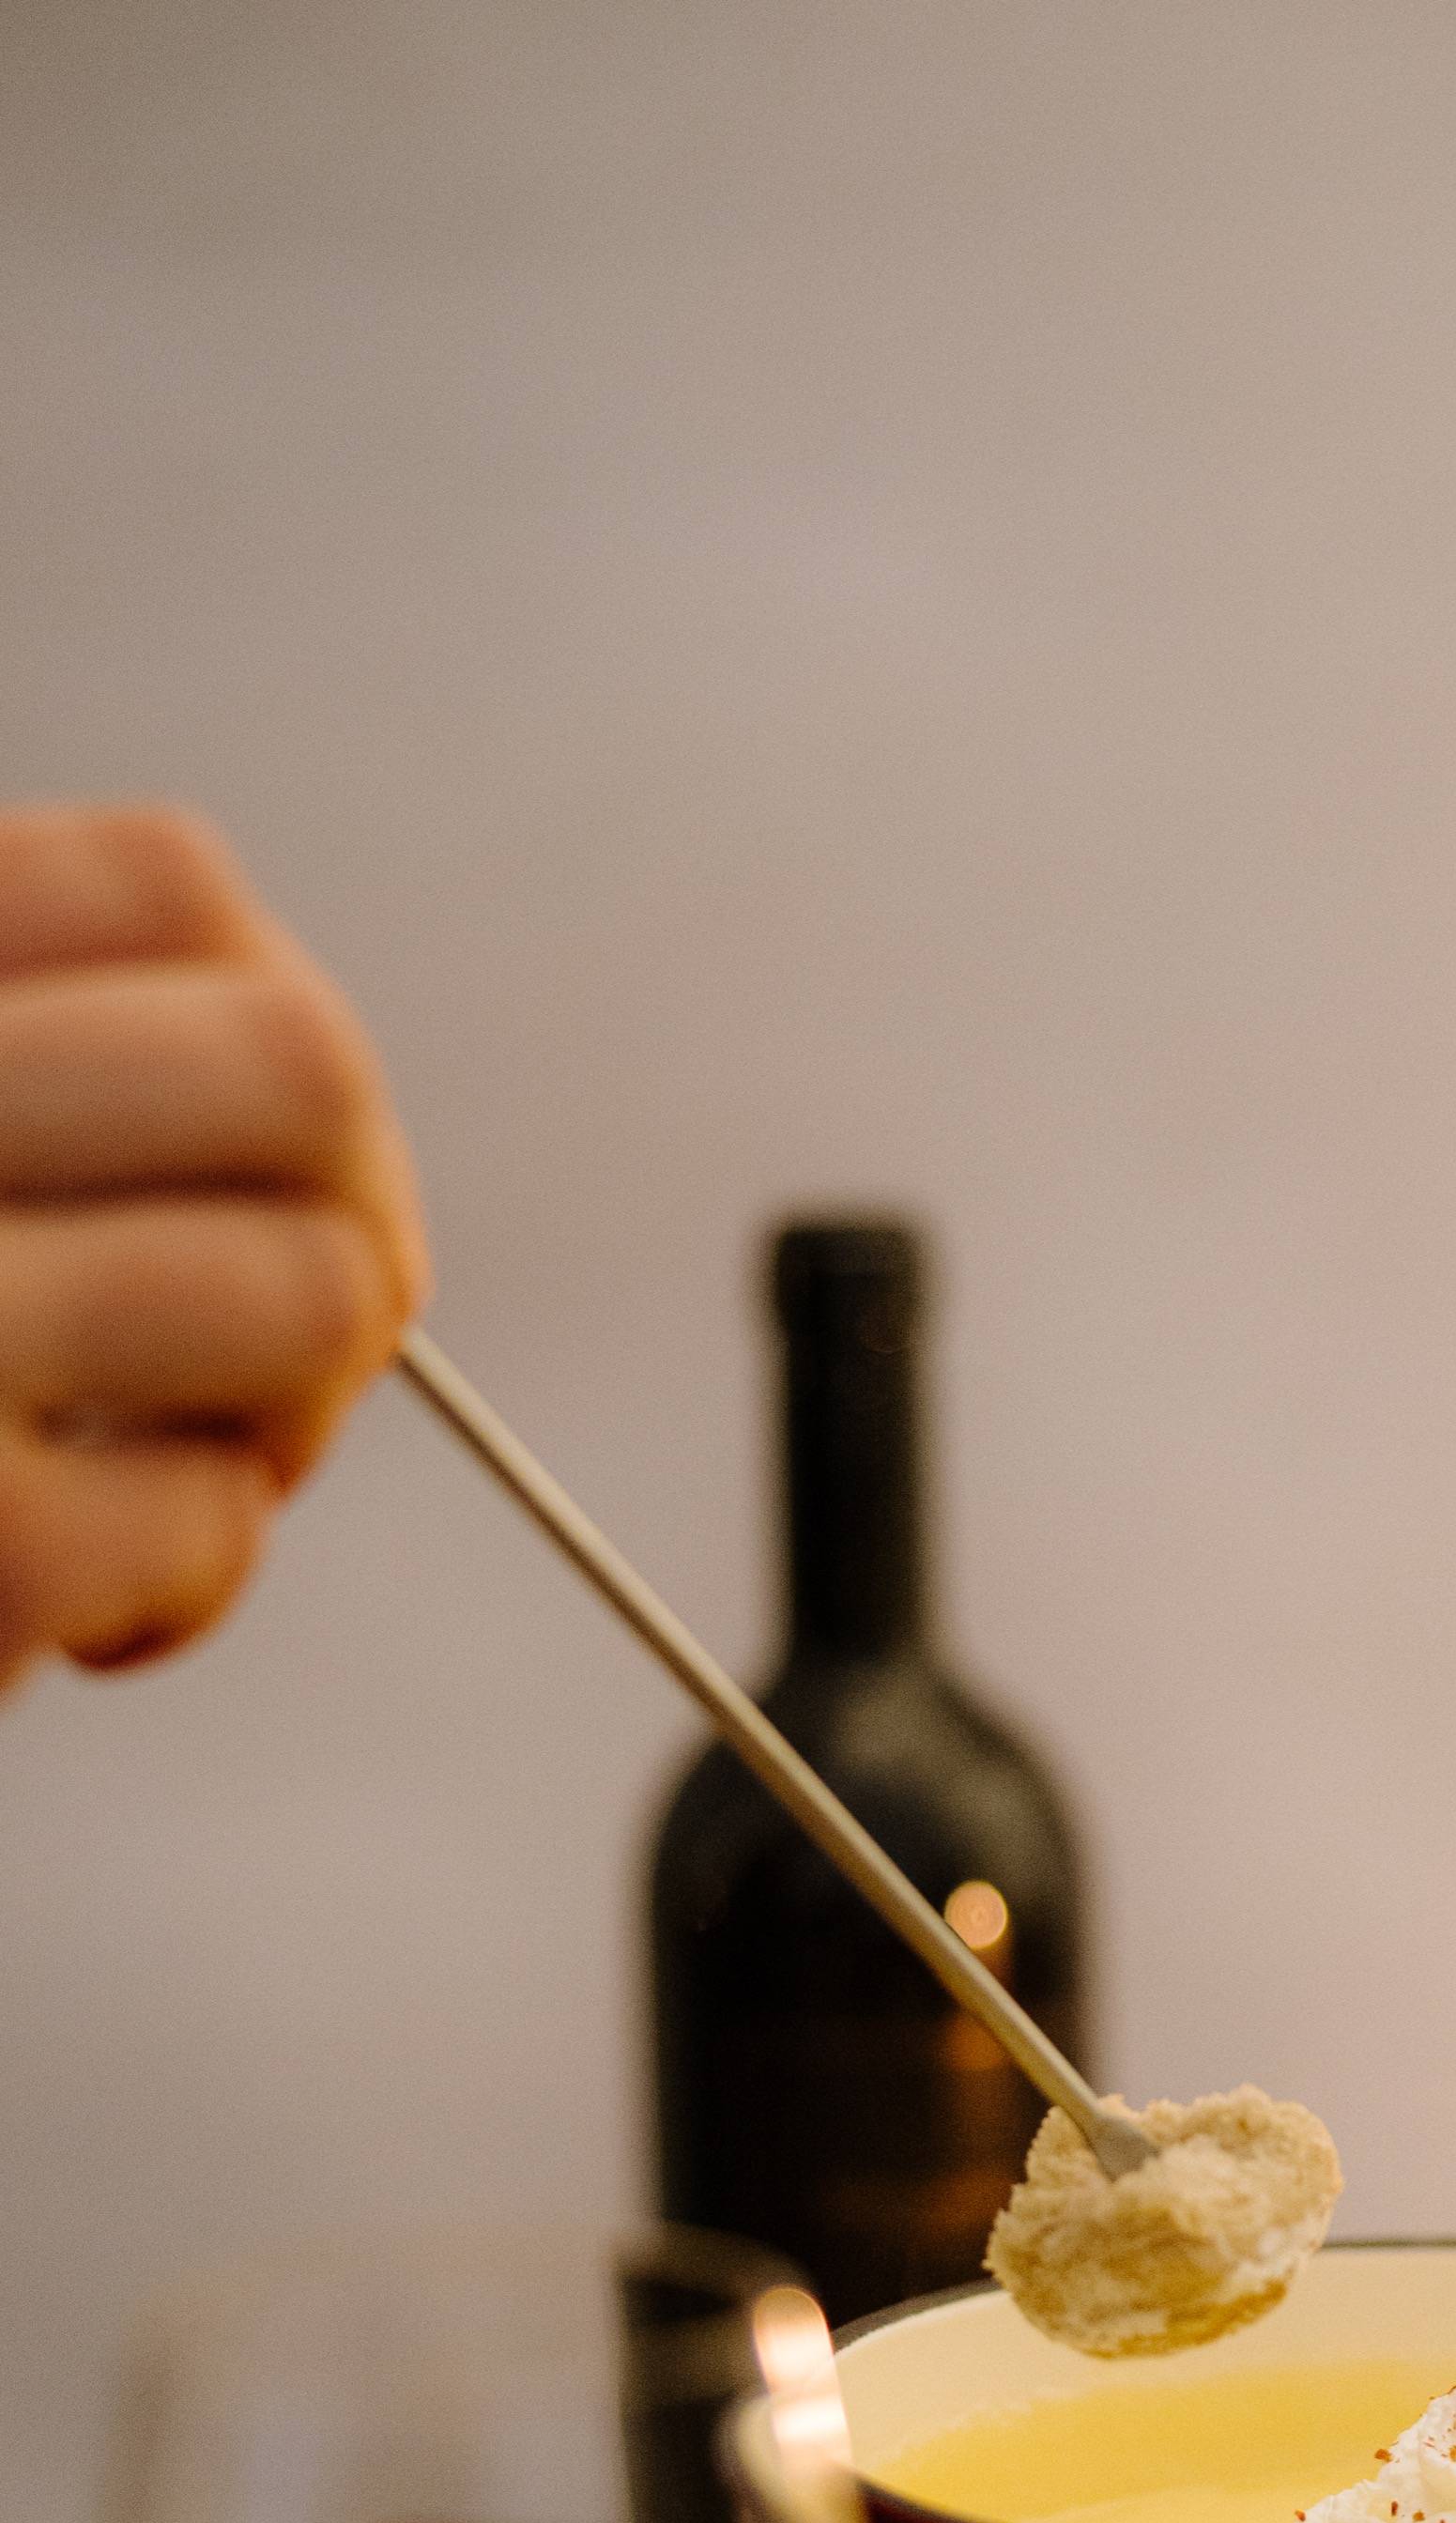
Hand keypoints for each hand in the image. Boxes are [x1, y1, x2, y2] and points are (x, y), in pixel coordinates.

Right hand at [0, 806, 426, 1693]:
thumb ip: (26, 1094)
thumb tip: (327, 1139)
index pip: (169, 889)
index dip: (272, 1033)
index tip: (232, 1174)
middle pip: (298, 1070)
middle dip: (343, 1222)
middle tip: (258, 1356)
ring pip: (312, 1291)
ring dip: (283, 1411)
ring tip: (162, 1471)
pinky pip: (213, 1519)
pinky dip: (182, 1586)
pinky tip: (73, 1619)